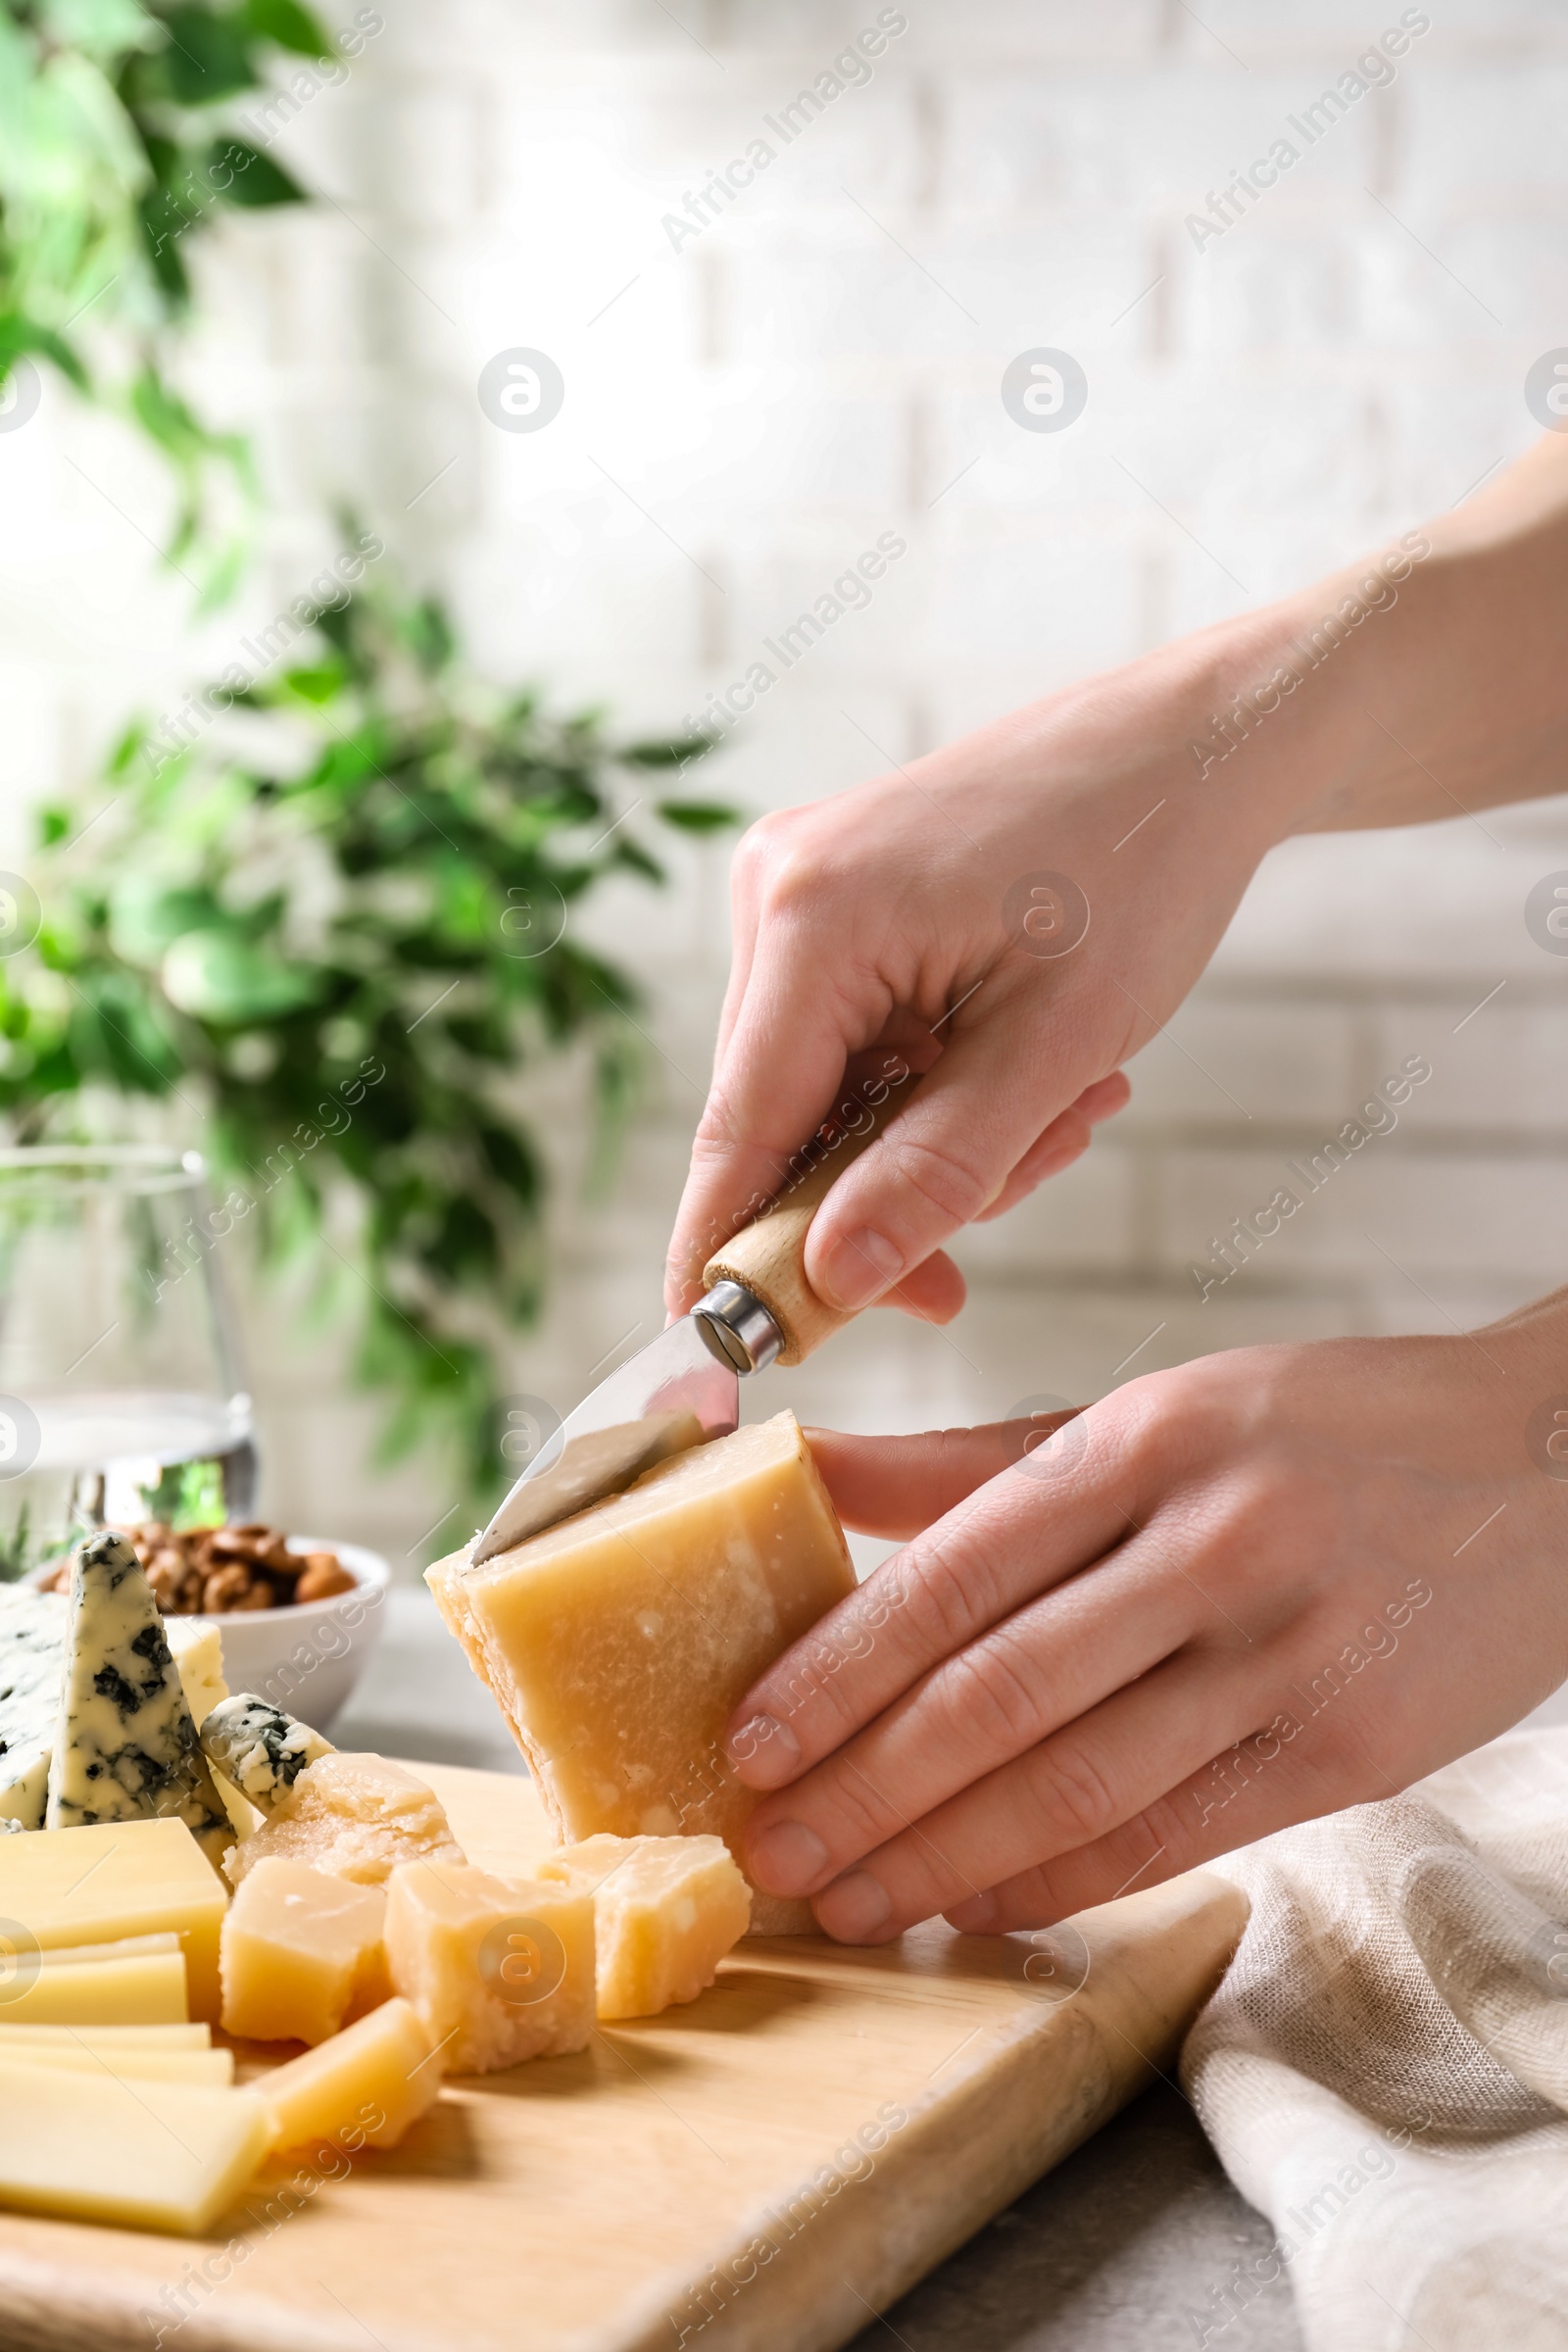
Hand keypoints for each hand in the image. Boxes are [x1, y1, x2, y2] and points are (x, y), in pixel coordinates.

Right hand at [666, 439, 1567, 1325]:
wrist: (1197, 744)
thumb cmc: (1143, 869)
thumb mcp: (1055, 1049)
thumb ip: (939, 1174)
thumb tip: (831, 1286)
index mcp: (812, 918)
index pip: (738, 1133)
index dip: (728, 1260)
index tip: (716, 1367)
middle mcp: (776, 893)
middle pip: (784, 1123)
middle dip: (895, 1193)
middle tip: (1021, 1198)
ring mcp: (800, 890)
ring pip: (831, 1095)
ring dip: (938, 1140)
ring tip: (1067, 1104)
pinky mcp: (836, 899)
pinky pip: (857, 1045)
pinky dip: (936, 1087)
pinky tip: (1030, 1073)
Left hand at [726, 1301, 1567, 1940]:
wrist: (1548, 1463)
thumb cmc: (1318, 1431)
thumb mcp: (1155, 1411)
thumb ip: (976, 1459)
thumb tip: (803, 1466)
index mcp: (1145, 1440)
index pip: (957, 1570)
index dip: (840, 1669)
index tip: (750, 1742)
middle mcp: (1211, 1540)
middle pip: (1001, 1692)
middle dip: (866, 1791)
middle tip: (772, 1856)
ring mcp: (1288, 1650)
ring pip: (1081, 1780)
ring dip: (946, 1859)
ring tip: (852, 1901)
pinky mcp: (1350, 1745)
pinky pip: (1178, 1832)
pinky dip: (1067, 1880)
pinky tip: (982, 1905)